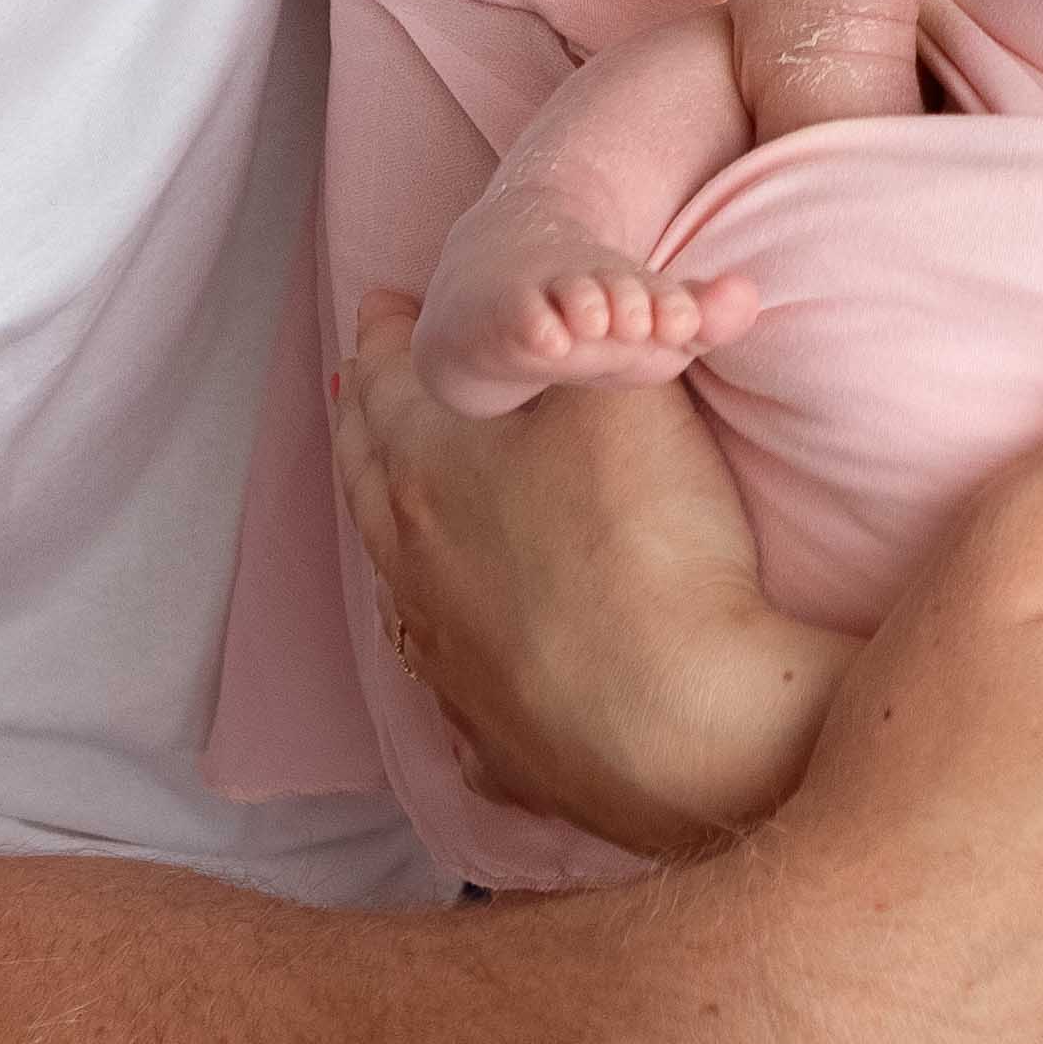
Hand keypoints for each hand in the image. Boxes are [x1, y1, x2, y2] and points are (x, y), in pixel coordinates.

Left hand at [337, 288, 844, 851]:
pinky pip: (452, 691)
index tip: (384, 302)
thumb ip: (595, 331)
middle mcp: (412, 570)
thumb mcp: (625, 393)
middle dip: (366, 418)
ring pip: (395, 581)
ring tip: (397, 498)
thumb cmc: (646, 542)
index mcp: (425, 474)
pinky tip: (457, 659)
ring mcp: (446, 666)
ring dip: (392, 526)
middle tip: (359, 380)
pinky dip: (447, 655)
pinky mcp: (493, 742)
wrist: (683, 722)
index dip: (387, 334)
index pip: (387, 382)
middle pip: (370, 477)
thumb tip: (574, 300)